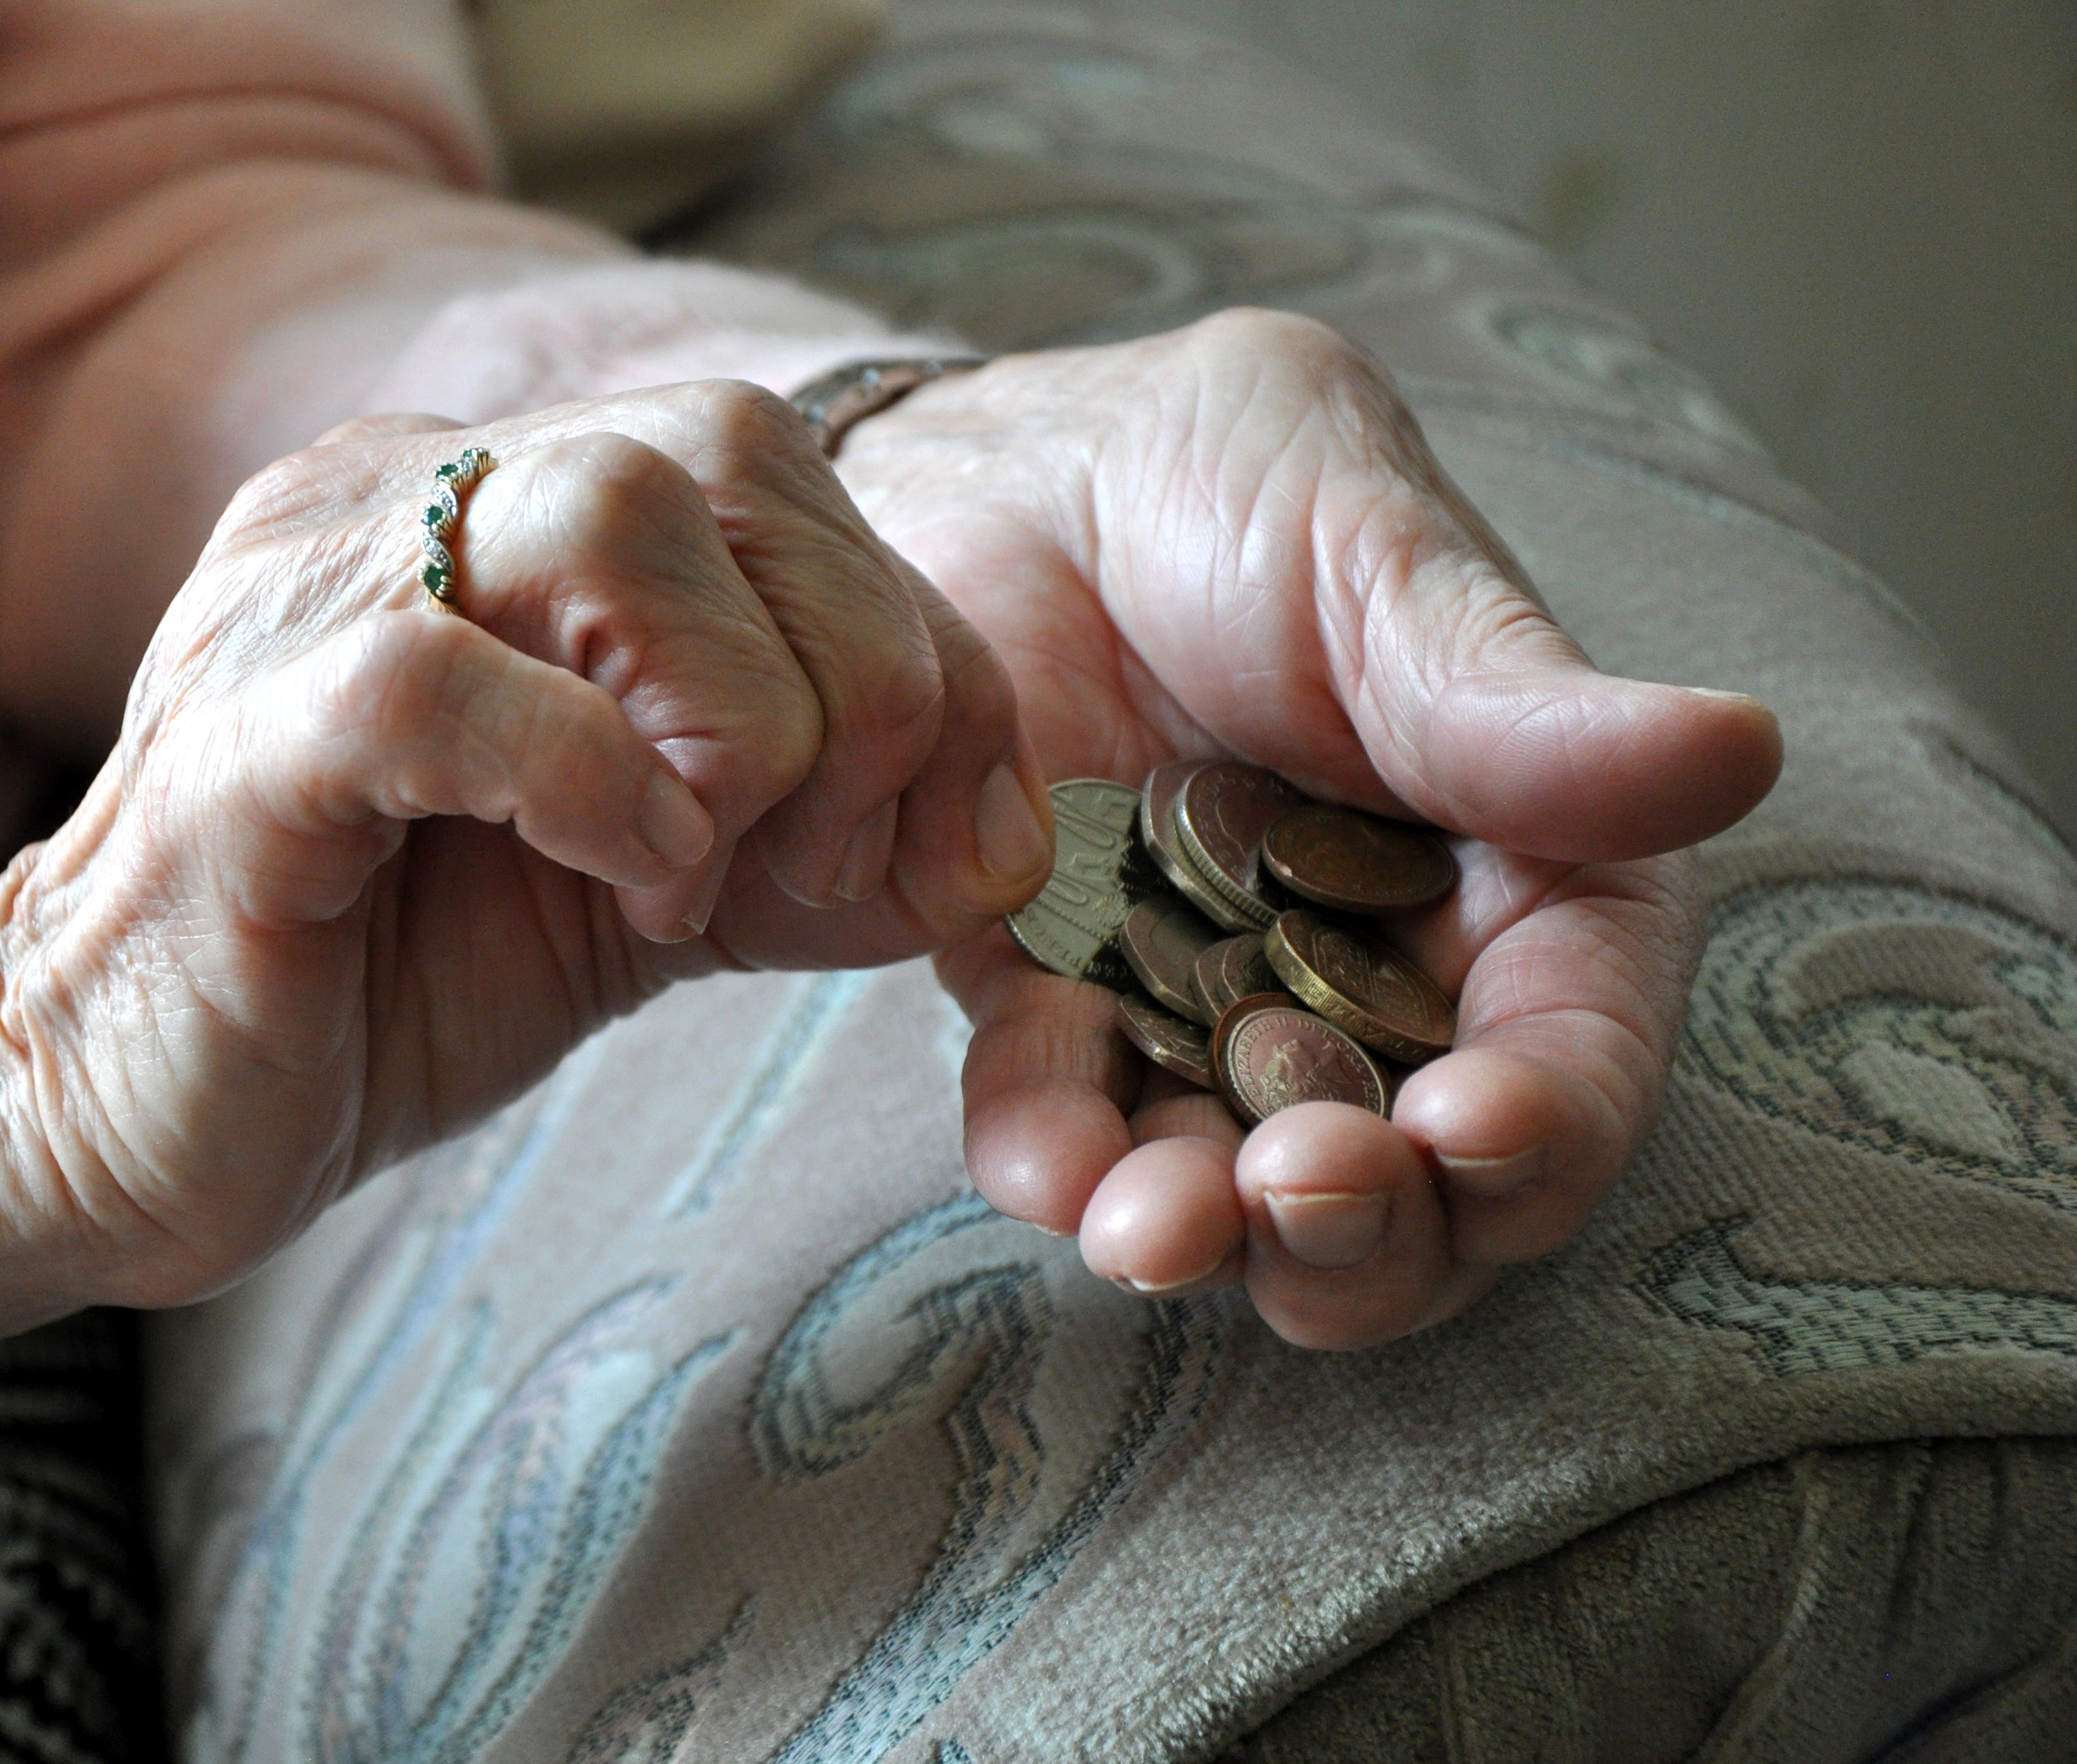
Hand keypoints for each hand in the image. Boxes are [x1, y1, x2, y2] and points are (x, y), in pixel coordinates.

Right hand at [0, 381, 1052, 1355]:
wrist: (104, 1115)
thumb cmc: (377, 986)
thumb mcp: (646, 880)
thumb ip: (801, 823)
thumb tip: (991, 835)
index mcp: (494, 508)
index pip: (774, 466)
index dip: (915, 642)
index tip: (939, 838)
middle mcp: (399, 499)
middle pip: (722, 450)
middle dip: (860, 671)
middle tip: (832, 856)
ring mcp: (305, 599)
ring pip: (607, 513)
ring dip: (739, 713)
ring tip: (708, 872)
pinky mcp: (243, 741)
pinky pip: (446, 680)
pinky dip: (598, 785)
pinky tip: (637, 890)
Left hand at [835, 310, 1784, 1348]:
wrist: (1020, 470)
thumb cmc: (1239, 490)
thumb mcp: (1382, 563)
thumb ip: (1520, 701)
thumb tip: (1734, 750)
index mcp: (1522, 885)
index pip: (1572, 1049)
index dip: (1544, 1120)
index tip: (1474, 1130)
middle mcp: (1382, 988)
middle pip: (1417, 1185)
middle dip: (1370, 1226)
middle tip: (1301, 1191)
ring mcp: (1212, 1017)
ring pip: (1240, 1197)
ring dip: (1209, 1237)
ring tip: (1154, 1230)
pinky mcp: (1060, 1009)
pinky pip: (1063, 1121)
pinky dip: (1056, 1160)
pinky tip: (1046, 1166)